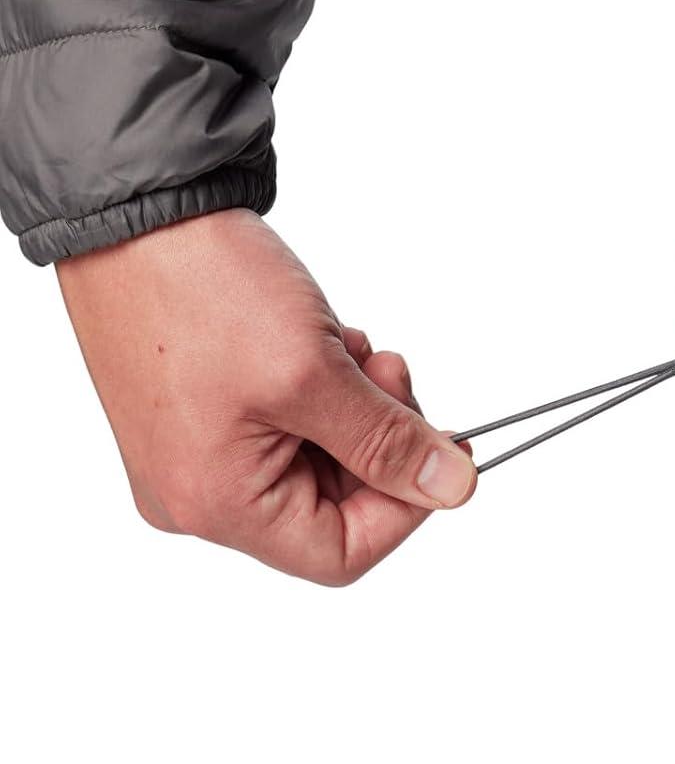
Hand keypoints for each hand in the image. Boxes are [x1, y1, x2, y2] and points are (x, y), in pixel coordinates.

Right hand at [57, 210, 476, 585]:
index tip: (438, 450)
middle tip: (391, 372)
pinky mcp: (202, 415)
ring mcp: (195, 455)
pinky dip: (323, 389)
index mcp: (215, 503)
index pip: (341, 553)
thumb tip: (450, 487)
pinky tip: (321, 340)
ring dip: (355, 407)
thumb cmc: (199, 287)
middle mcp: (196, 495)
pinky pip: (288, 426)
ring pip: (318, 460)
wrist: (133, 210)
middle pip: (332, 506)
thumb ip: (387, 441)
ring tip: (349, 347)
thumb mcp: (315, 372)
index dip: (405, 507)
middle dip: (378, 440)